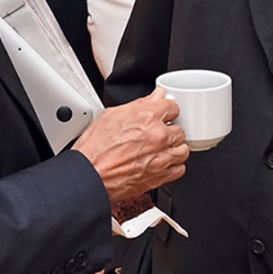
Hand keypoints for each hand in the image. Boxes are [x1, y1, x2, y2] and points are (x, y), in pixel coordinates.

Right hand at [73, 88, 188, 202]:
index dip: (166, 110)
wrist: (89, 176)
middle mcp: (158, 137)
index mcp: (147, 118)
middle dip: (170, 130)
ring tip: (161, 149)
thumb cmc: (95, 149)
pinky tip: (162, 162)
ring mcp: (161, 158)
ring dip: (174, 148)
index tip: (162, 114)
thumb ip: (139, 104)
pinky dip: (173, 166)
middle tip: (157, 134)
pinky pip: (180, 169)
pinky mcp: (160, 176)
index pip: (173, 107)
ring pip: (183, 150)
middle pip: (180, 129)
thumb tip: (155, 96)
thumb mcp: (112, 115)